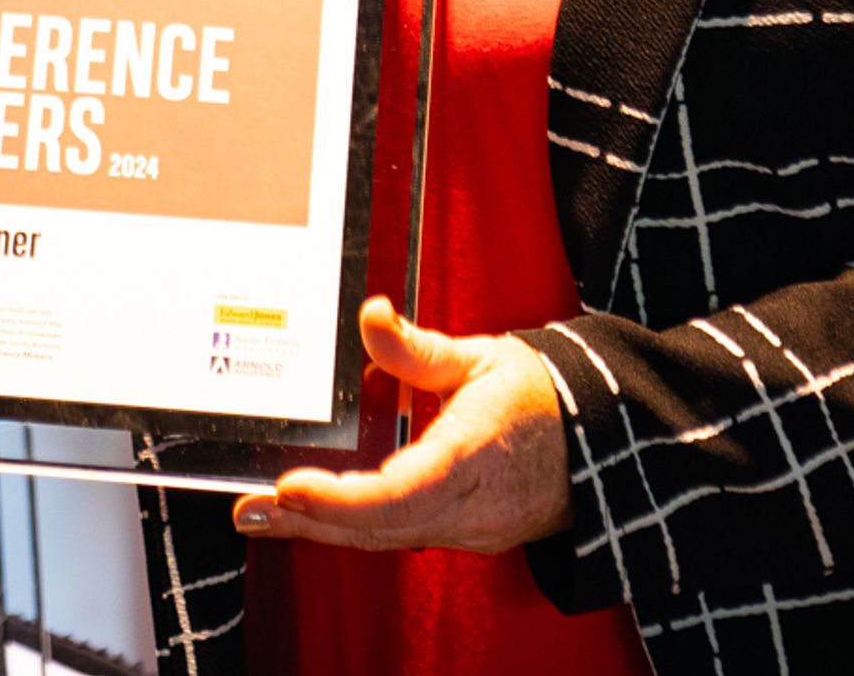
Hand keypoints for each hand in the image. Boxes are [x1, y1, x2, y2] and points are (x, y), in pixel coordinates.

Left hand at [229, 299, 573, 554]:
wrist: (603, 442)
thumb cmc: (543, 398)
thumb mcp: (483, 358)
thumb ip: (419, 348)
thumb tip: (372, 317)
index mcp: (474, 455)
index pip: (401, 493)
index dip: (342, 500)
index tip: (291, 489)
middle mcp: (471, 504)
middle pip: (380, 526)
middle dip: (310, 522)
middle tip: (250, 512)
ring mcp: (470, 527)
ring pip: (386, 537)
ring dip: (324, 529)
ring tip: (265, 516)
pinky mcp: (467, 532)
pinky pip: (403, 535)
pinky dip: (357, 527)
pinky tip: (316, 517)